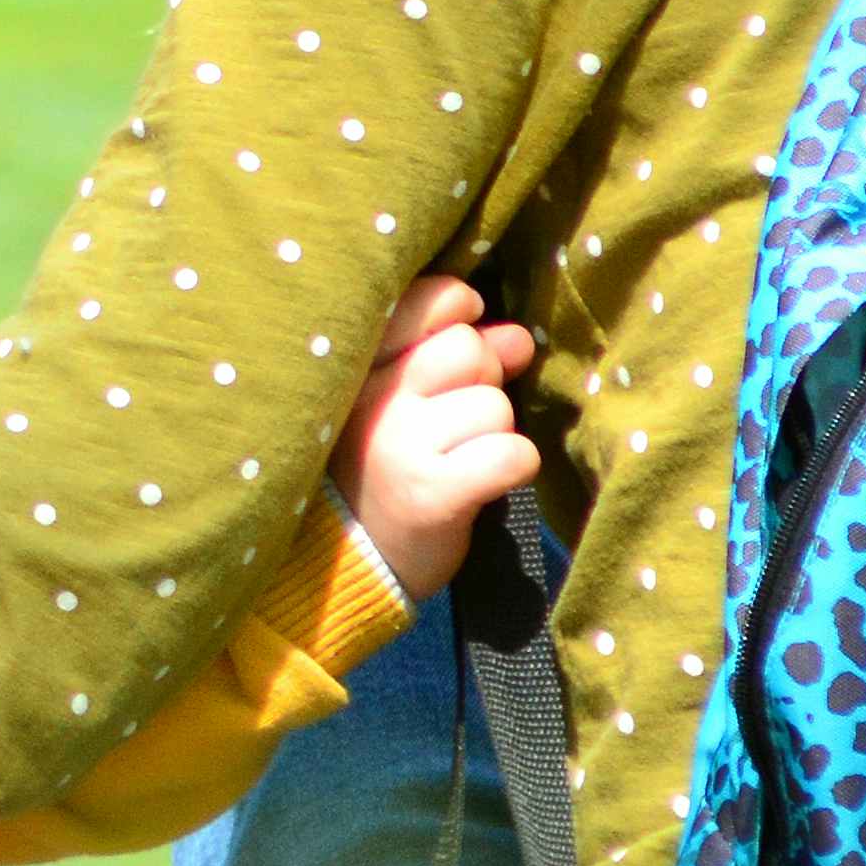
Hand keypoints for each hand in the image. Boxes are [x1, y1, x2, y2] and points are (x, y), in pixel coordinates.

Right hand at [335, 271, 543, 599]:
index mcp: (357, 365)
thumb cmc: (381, 469)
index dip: (459, 317)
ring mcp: (400, 444)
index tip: (451, 356)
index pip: (429, 301)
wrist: (348, 564)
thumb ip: (460, 357)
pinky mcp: (434, 493)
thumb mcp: (400, 401)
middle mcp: (373, 398)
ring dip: (493, 435)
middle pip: (470, 350)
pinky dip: (512, 470)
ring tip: (456, 461)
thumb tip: (518, 338)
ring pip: (496, 407)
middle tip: (450, 426)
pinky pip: (513, 454)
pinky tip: (481, 485)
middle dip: (479, 384)